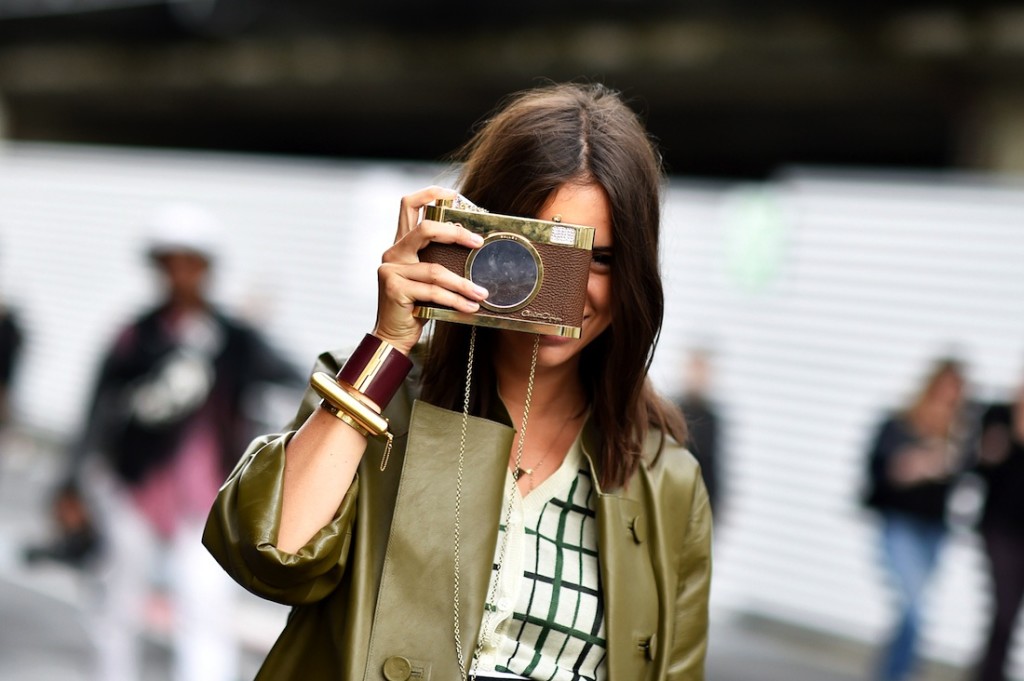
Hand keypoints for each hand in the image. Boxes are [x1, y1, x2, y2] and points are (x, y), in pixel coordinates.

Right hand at [373, 186, 487, 353]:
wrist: (393, 336)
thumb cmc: (416, 307)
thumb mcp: (428, 279)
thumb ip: (440, 261)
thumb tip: (474, 246)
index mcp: (401, 245)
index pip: (409, 205)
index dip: (430, 194)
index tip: (455, 196)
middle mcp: (393, 253)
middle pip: (425, 229)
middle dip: (455, 233)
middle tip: (478, 243)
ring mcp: (391, 270)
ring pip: (435, 270)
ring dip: (463, 283)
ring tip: (482, 293)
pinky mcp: (394, 288)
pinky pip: (433, 291)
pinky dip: (455, 300)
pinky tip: (470, 307)